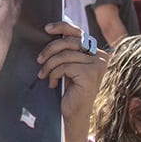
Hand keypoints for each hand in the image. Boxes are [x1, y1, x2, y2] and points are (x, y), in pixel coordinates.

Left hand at [36, 23, 105, 141]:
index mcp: (97, 52)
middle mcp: (101, 56)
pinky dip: (53, 74)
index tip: (47, 28)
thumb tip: (54, 30)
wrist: (74, 114)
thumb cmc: (69, 90)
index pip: (79, 33)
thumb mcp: (68, 66)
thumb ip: (67, 50)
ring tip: (43, 74)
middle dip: (50, 49)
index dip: (62, 27)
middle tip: (39, 59)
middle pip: (70, 42)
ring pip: (65, 55)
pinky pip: (64, 67)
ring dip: (49, 65)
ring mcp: (97, 64)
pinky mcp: (91, 74)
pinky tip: (51, 84)